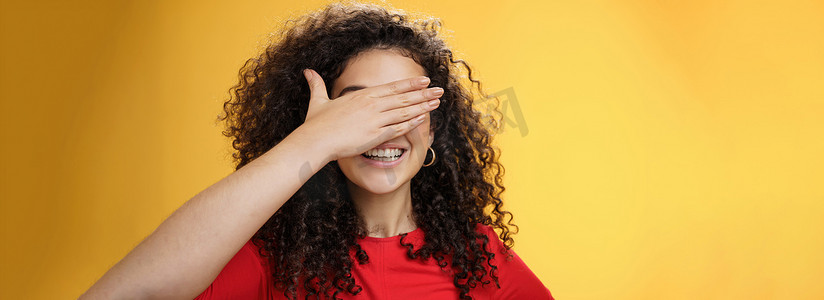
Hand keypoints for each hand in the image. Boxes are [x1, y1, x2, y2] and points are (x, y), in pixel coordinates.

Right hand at [298, 68, 441, 161]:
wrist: (315, 141)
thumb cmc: (315, 124)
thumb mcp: (317, 101)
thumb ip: (317, 85)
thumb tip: (308, 72)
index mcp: (362, 96)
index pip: (393, 87)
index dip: (410, 84)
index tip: (424, 80)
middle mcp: (372, 105)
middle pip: (404, 97)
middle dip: (424, 93)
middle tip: (440, 90)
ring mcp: (375, 120)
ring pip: (405, 111)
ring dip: (423, 106)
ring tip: (437, 103)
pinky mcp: (375, 135)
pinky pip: (398, 128)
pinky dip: (412, 123)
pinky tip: (424, 119)